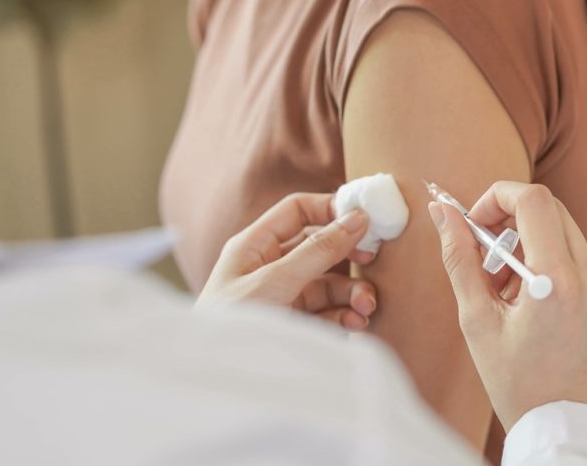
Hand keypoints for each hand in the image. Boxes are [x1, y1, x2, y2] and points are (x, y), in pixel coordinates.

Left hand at [198, 193, 377, 330]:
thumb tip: (356, 218)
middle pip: (319, 249)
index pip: (297, 211)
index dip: (330, 209)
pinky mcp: (293, 326)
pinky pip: (326, 313)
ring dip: (351, 293)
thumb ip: (316, 251)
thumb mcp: (273, 282)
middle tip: (372, 260)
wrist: (214, 378)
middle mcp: (268, 267)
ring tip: (366, 307)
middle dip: (348, 256)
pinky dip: (344, 316)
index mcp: (254, 245)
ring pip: (327, 284)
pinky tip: (355, 324)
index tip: (364, 218)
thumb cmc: (228, 324)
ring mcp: (282, 297)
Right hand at [428, 182, 586, 430]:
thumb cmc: (518, 385)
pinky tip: (523, 300)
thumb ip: (459, 259)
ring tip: (501, 287)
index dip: (495, 198)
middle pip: (549, 210)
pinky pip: (575, 259)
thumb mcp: (477, 321)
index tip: (475, 223)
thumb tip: (442, 215)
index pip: (532, 200)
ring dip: (526, 243)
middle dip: (508, 220)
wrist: (566, 431)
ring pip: (562, 233)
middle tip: (483, 255)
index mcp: (556, 281)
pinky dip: (544, 263)